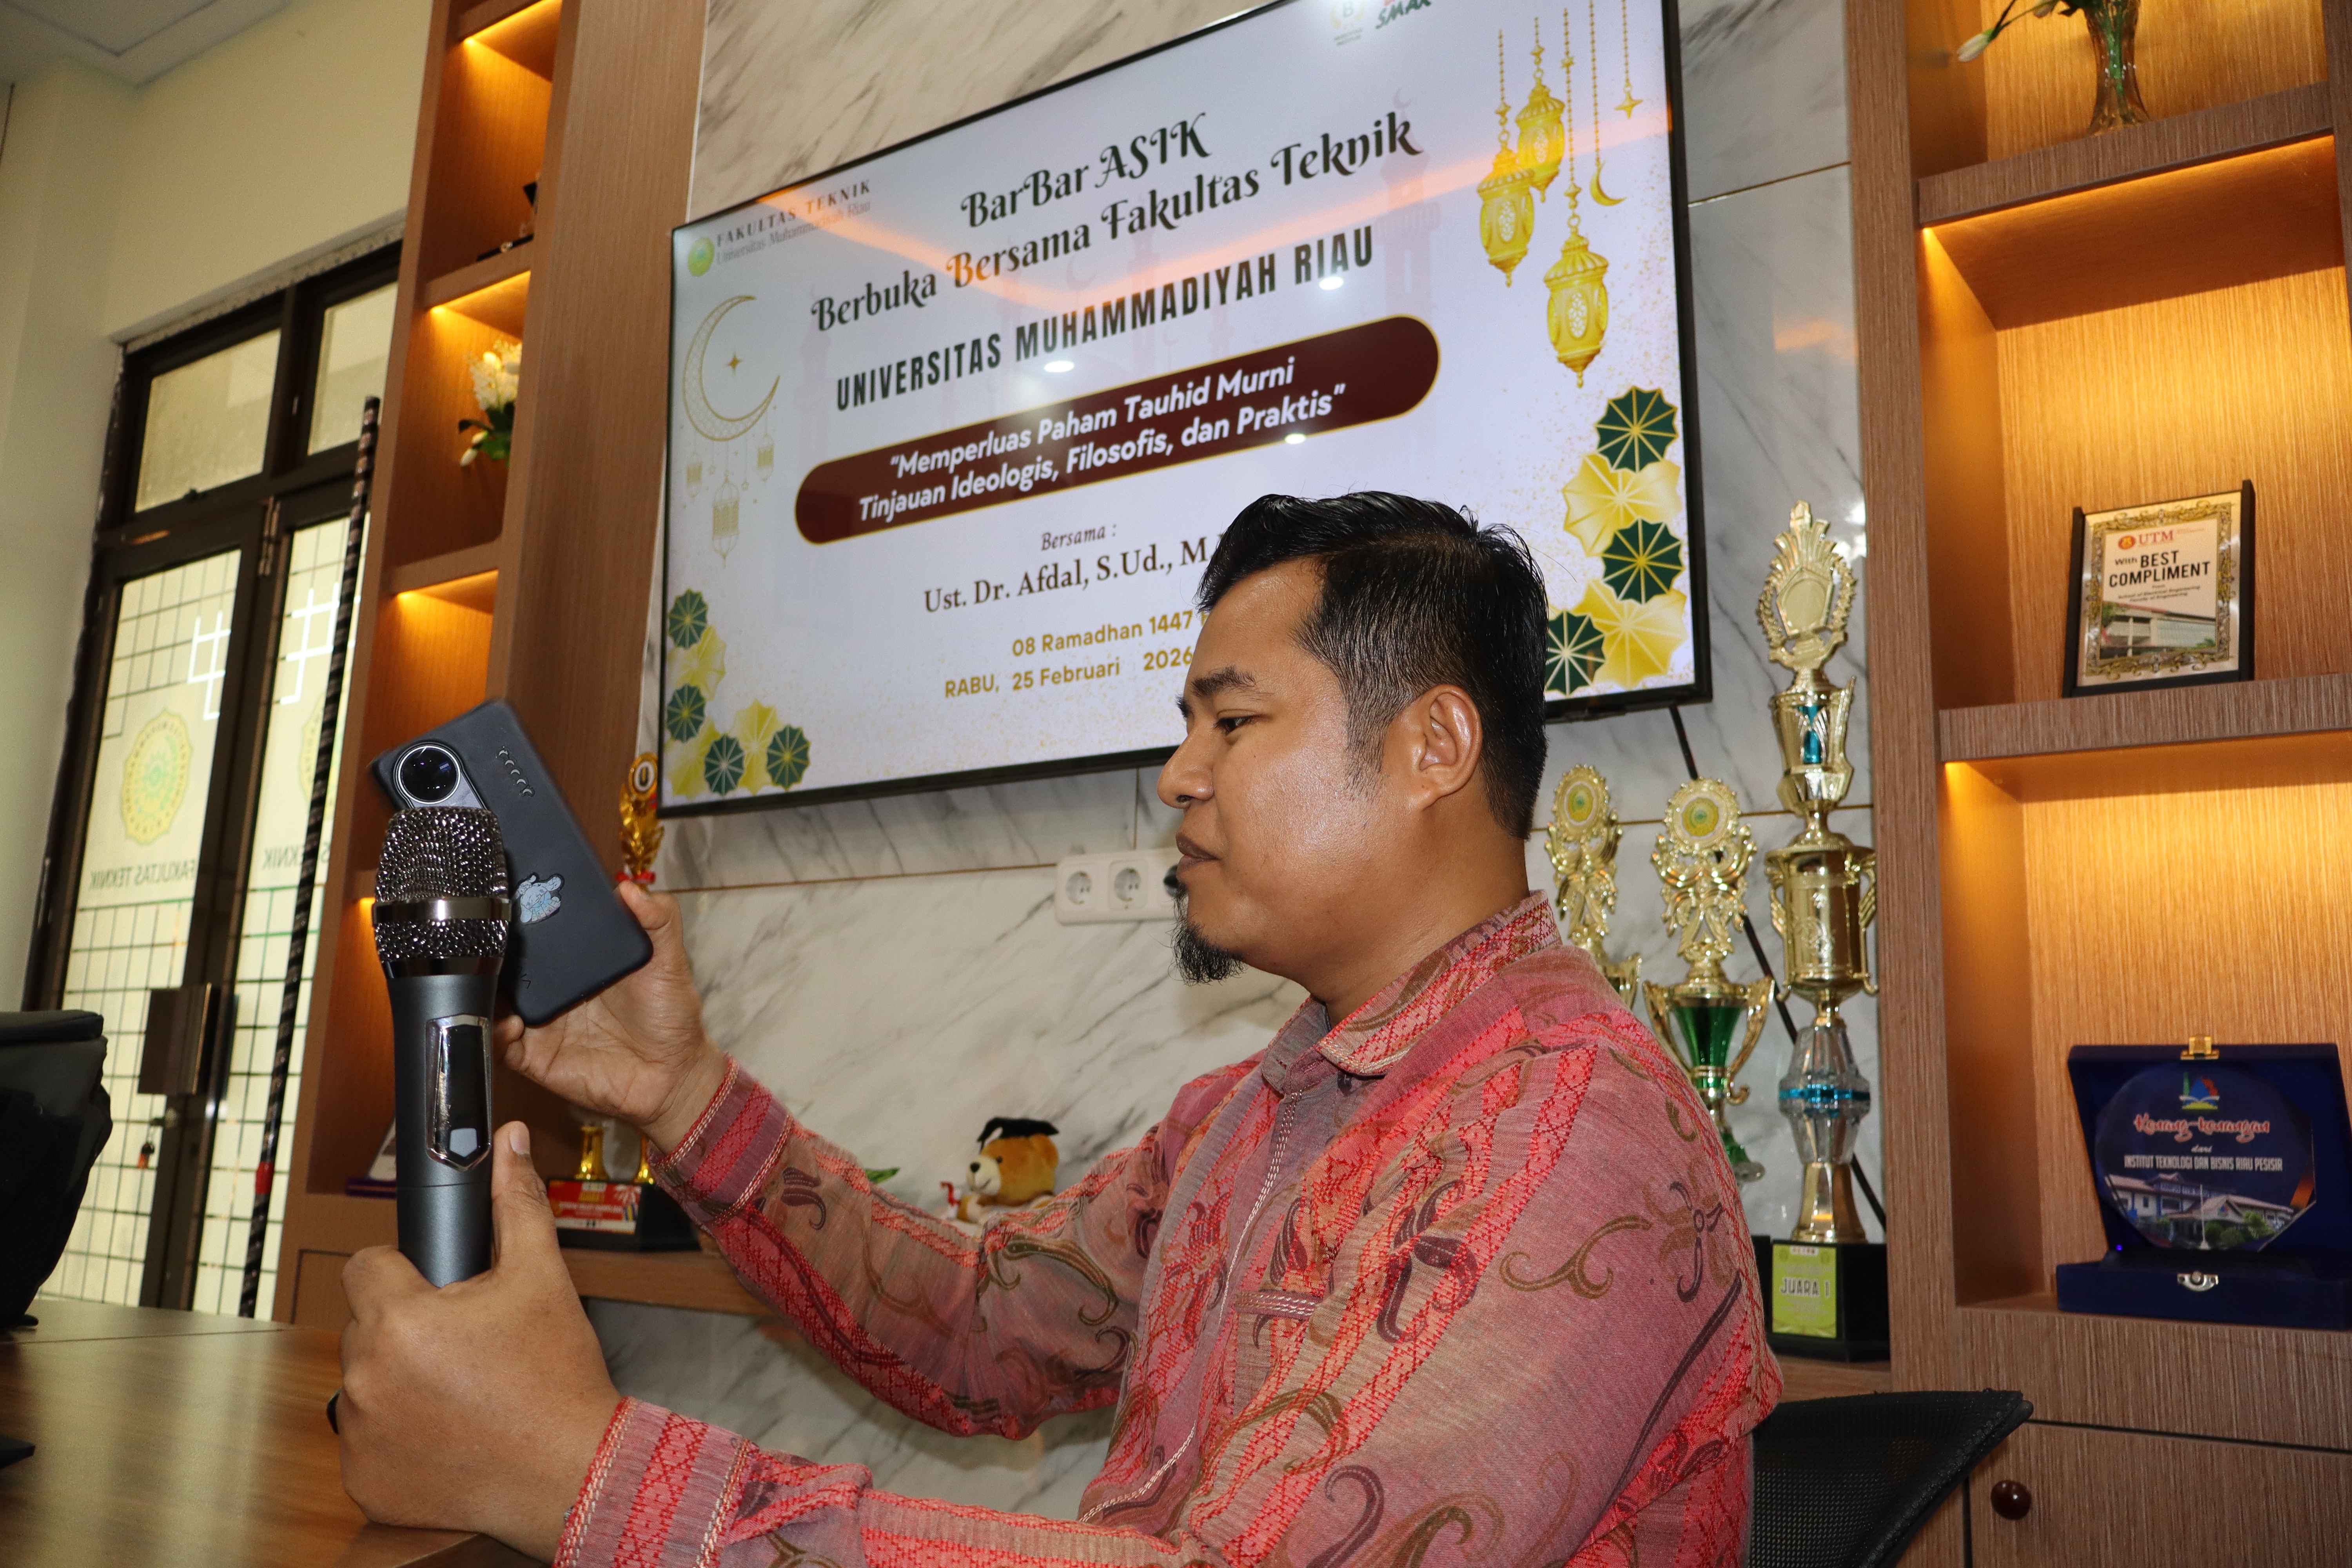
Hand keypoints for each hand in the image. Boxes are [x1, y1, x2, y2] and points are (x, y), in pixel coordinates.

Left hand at [338, 1124, 622, 1558]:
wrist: (573, 1473)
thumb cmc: (557, 1378)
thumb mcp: (541, 1278)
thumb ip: (516, 1205)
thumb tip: (508, 1143)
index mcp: (400, 1321)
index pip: (364, 1267)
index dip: (402, 1270)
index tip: (434, 1290)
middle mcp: (366, 1379)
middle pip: (366, 1327)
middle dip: (406, 1329)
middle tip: (461, 1346)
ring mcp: (360, 1436)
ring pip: (365, 1383)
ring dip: (399, 1381)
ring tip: (459, 1391)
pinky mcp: (365, 1481)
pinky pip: (367, 1441)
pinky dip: (398, 1437)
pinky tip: (446, 1433)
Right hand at [494, 881, 727, 1151]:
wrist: (672, 1075)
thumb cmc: (670, 1015)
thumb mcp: (668, 961)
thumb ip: (658, 920)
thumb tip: (629, 886)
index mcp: (576, 962)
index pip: (538, 934)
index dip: (519, 917)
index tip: (504, 899)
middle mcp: (552, 989)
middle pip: (507, 966)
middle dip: (489, 952)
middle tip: (482, 939)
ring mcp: (539, 1023)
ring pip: (494, 1003)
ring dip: (482, 992)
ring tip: (481, 979)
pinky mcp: (535, 1057)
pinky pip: (501, 1045)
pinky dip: (495, 1034)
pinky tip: (508, 1023)